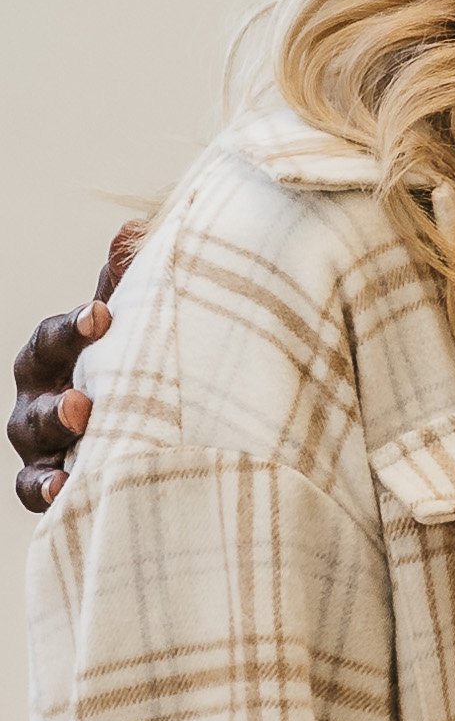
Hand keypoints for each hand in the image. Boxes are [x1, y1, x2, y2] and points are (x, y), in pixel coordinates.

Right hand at [10, 226, 140, 512]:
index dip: (72, 326)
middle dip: (58, 394)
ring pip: (33, 439)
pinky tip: (66, 489)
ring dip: (55, 436)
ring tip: (80, 434)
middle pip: (35, 393)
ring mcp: (42, 441)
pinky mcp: (51, 479)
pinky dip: (46, 489)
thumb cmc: (138, 362)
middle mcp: (40, 396)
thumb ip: (133, 286)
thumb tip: (135, 231)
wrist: (154, 422)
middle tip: (86, 401)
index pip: (54, 337)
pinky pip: (37, 488)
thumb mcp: (137, 325)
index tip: (103, 314)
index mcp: (57, 354)